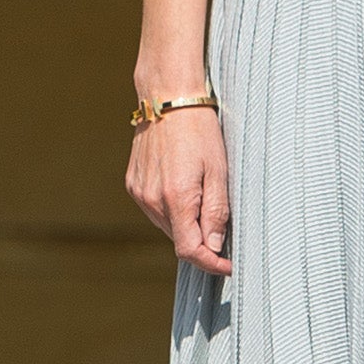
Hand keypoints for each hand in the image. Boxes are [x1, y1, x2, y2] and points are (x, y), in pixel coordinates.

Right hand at [125, 0, 226, 275]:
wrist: (167, 97)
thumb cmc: (200, 131)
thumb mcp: (220, 171)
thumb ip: (217, 213)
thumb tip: (215, 248)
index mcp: (176, 199)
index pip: (190, 251)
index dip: (212, 264)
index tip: (231, 266)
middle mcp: (152, 200)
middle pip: (179, 240)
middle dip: (203, 241)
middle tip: (227, 228)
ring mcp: (139, 193)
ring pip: (167, 226)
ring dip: (188, 225)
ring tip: (206, 200)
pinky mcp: (133, 184)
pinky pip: (155, 210)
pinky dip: (172, 209)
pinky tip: (185, 187)